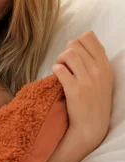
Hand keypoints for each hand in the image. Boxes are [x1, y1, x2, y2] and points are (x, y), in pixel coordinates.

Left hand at [52, 31, 113, 153]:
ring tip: (60, 69)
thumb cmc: (93, 100)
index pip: (89, 38)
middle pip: (75, 45)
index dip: (76, 42)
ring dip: (59, 59)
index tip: (74, 53)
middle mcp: (99, 71)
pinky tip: (57, 78)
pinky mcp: (75, 90)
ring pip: (68, 54)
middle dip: (65, 51)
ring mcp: (88, 81)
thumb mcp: (102, 77)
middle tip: (63, 64)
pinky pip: (59, 69)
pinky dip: (55, 71)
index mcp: (106, 66)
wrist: (91, 126)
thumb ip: (95, 58)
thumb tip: (85, 35)